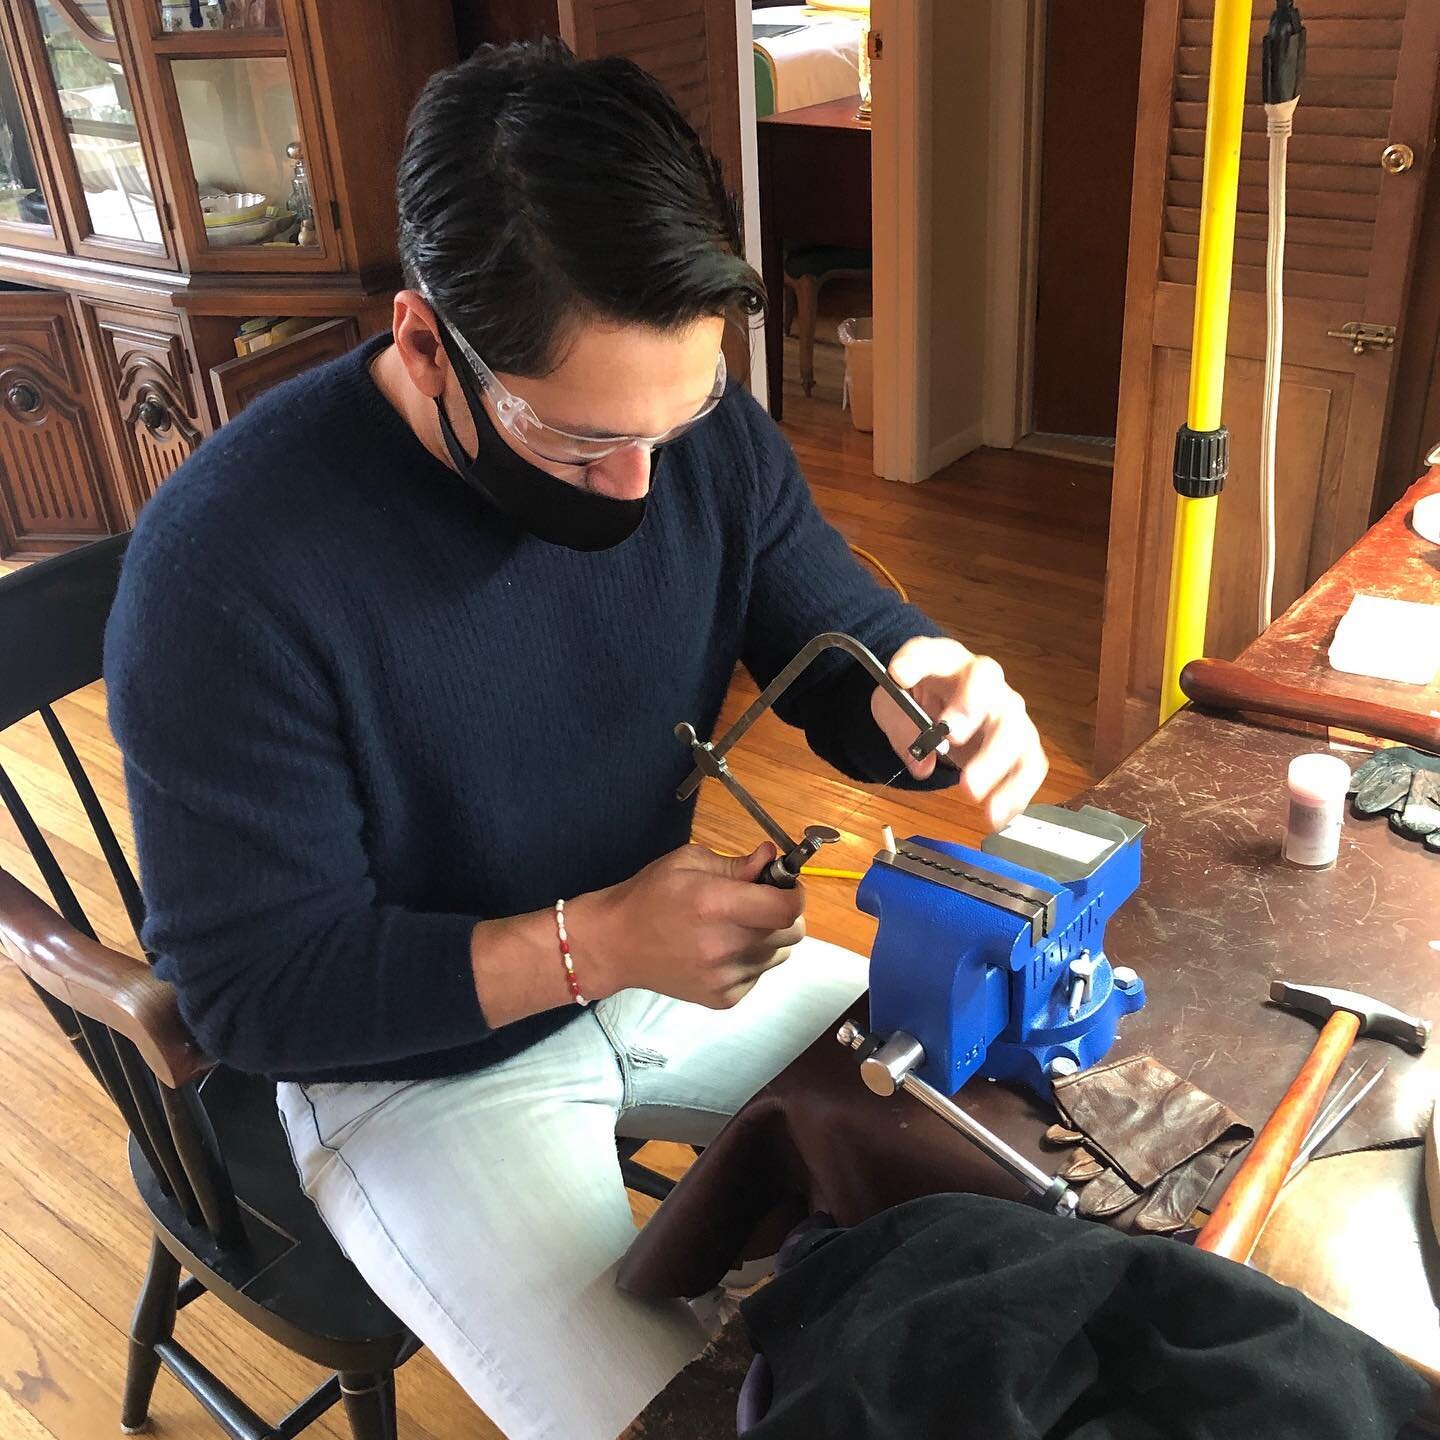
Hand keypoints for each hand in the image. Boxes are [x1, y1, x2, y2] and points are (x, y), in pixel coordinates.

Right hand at [573, 843, 805, 1008]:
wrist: (615, 944)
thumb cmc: (651, 896)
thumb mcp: (689, 863)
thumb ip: (737, 863)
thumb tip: (772, 858)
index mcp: (716, 905)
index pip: (787, 908)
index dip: (794, 894)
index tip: (786, 886)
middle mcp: (725, 945)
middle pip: (792, 932)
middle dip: (783, 913)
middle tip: (759, 904)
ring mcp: (724, 977)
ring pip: (779, 954)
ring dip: (768, 938)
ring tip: (734, 927)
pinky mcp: (723, 999)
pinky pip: (759, 975)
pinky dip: (750, 960)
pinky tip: (721, 949)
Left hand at [870, 635, 1047, 829]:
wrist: (942, 711)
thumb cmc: (919, 702)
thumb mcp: (894, 707)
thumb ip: (901, 727)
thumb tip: (919, 760)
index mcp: (946, 661)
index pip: (933, 651)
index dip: (916, 660)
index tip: (898, 676)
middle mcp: (984, 679)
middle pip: (987, 683)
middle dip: (970, 708)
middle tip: (949, 736)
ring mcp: (1007, 710)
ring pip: (1015, 728)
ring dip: (994, 762)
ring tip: (970, 791)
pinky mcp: (1021, 743)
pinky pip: (1030, 765)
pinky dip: (1016, 792)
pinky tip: (995, 815)